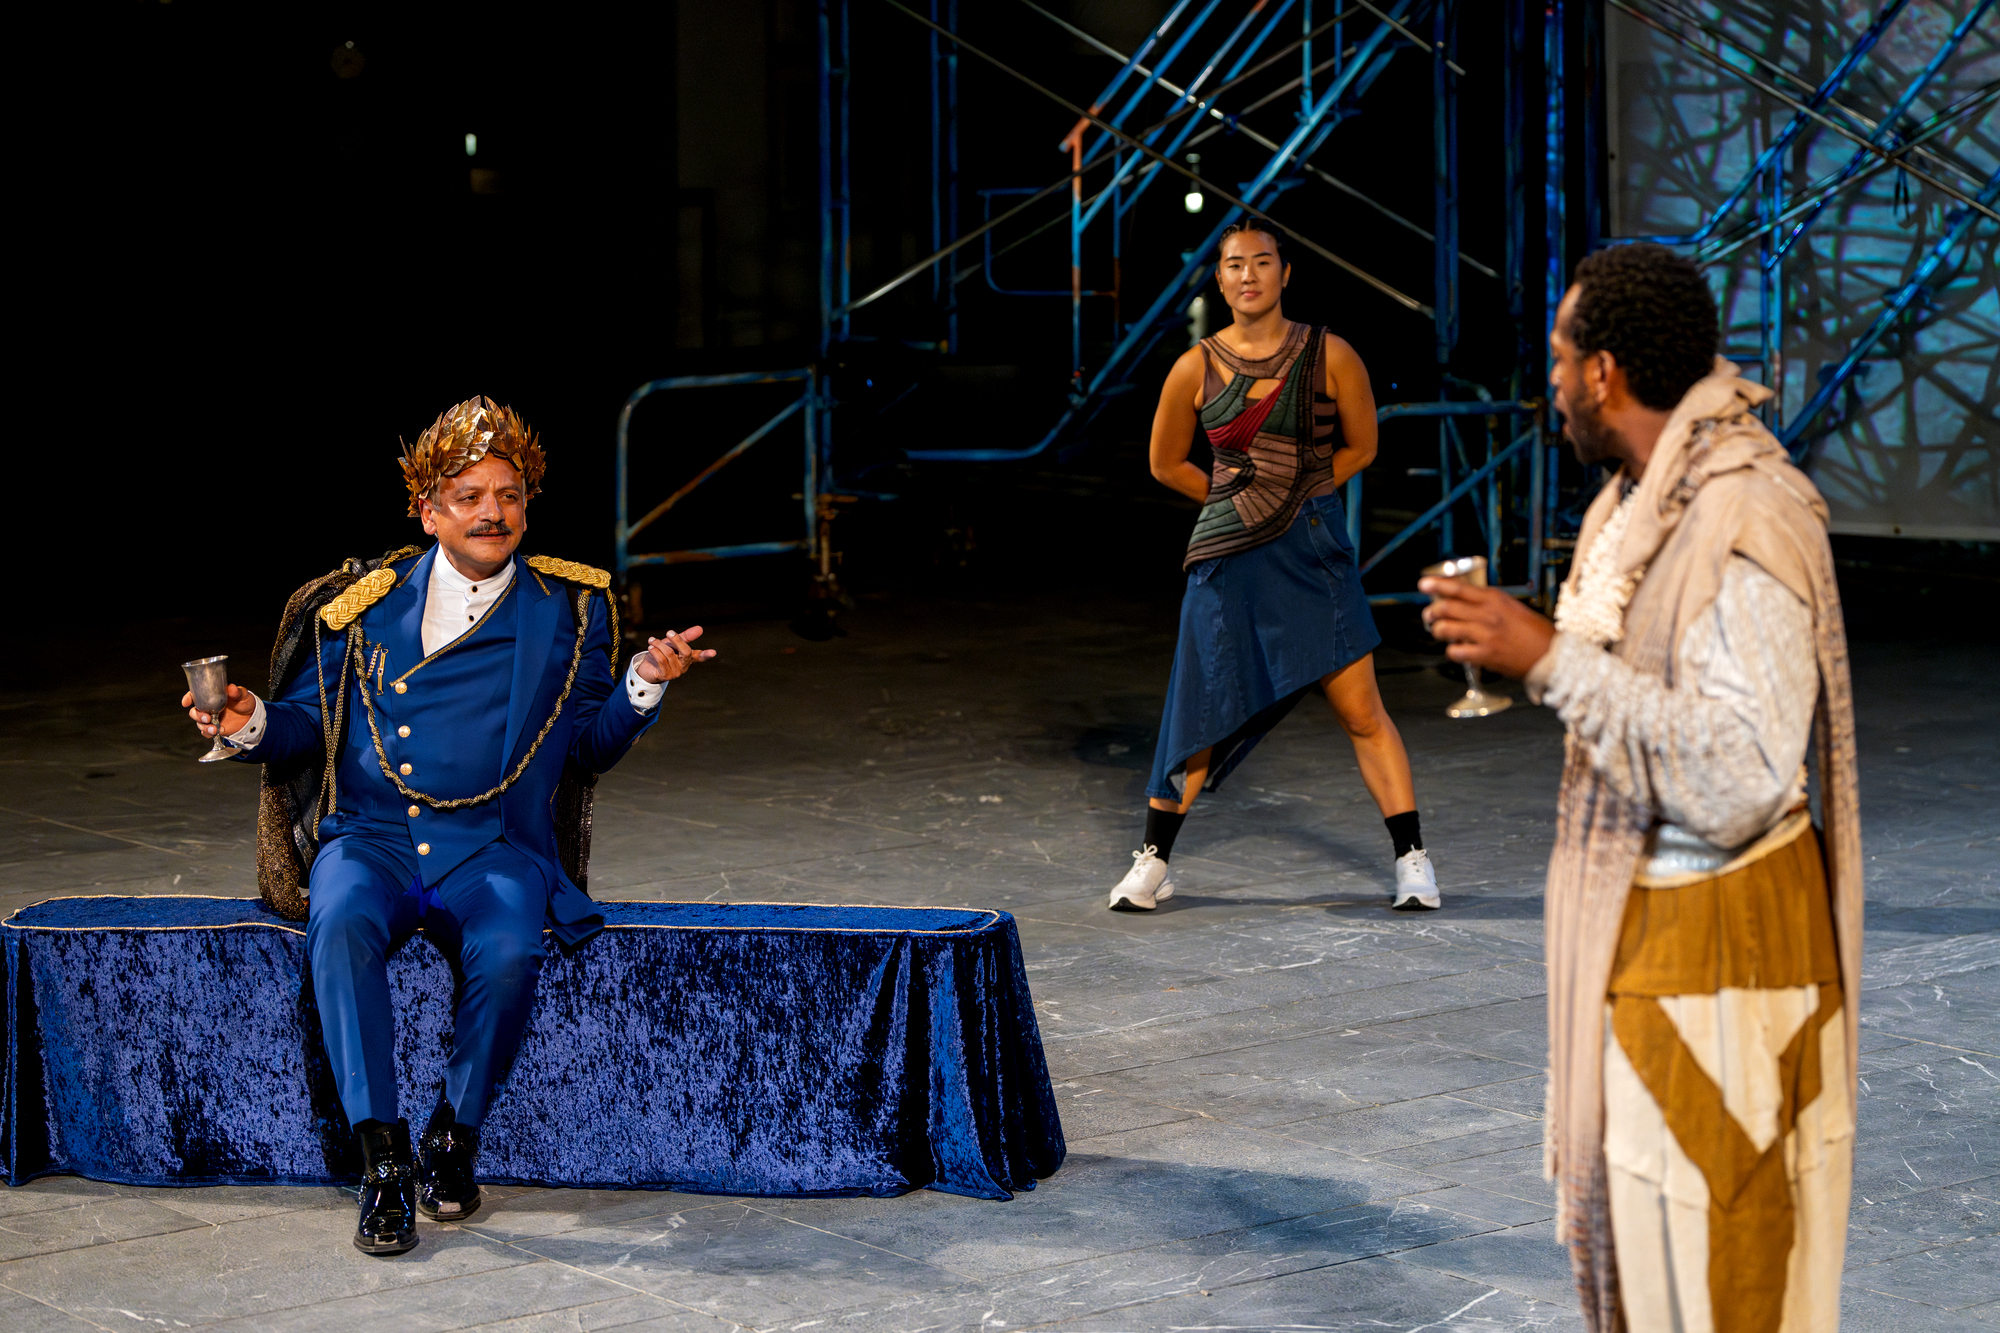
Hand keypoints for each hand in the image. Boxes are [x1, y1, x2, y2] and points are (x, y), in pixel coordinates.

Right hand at [182, 684, 256, 737]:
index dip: (188, 698)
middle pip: (194, 712)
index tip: (186, 702)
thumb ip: (237, 692)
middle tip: (206, 718)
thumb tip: (232, 688)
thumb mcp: (243, 695)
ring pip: (199, 723)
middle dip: (197, 716)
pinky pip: (206, 732)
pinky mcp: (215, 728)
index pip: (195, 695)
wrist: (252, 716)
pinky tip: (216, 732)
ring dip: (204, 727)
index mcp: (211, 697)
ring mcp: (210, 719)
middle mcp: (208, 708)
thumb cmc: (244, 702)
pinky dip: (209, 733)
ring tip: (215, 729)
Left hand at [634, 626, 715, 683]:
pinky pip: (661, 660)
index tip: (713, 652)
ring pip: (669, 653)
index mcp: (688, 658)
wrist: (646, 668)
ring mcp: (676, 672)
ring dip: (659, 644)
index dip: (706, 655)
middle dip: (677, 640)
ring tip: (652, 640)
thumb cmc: (661, 655)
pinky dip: (655, 651)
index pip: (699, 657)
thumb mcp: (672, 643)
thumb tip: (700, 628)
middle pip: (686, 652)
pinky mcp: (666, 676)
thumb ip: (685, 637)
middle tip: (669, 632)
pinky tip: (650, 647)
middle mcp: (684, 666)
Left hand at [1418, 577, 1555, 678]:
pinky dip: (1452, 651)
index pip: (1460, 588)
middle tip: (1429, 614)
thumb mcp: (1514, 608)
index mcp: (1496, 599)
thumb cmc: (1536, 633)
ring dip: (1438, 630)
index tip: (1424, 584)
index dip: (1438, 585)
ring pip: (1446, 629)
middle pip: (1447, 607)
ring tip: (1440, 632)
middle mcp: (1488, 614)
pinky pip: (1455, 651)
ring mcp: (1485, 635)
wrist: (1553, 655)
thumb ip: (1490, 604)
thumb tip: (1466, 603)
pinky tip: (1457, 650)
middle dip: (1432, 611)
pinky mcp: (1485, 654)